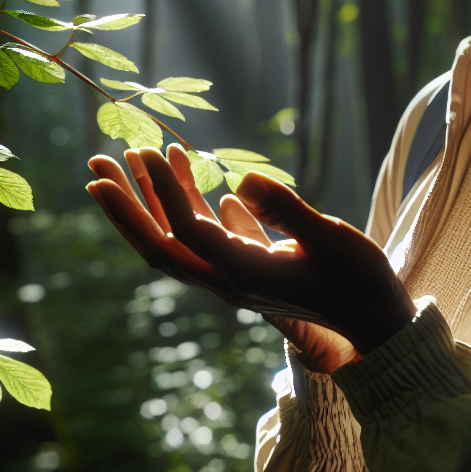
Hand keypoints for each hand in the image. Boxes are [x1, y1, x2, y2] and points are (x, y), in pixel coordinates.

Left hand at [86, 145, 415, 368]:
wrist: (374, 320)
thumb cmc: (358, 281)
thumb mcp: (330, 240)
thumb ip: (287, 211)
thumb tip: (240, 181)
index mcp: (244, 275)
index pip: (188, 231)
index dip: (165, 192)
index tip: (147, 150)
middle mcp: (228, 280)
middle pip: (160, 245)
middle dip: (125, 206)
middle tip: (95, 164)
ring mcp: (234, 276)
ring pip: (176, 240)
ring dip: (148, 201)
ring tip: (128, 157)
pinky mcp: (247, 268)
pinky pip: (205, 236)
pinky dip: (190, 204)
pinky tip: (191, 173)